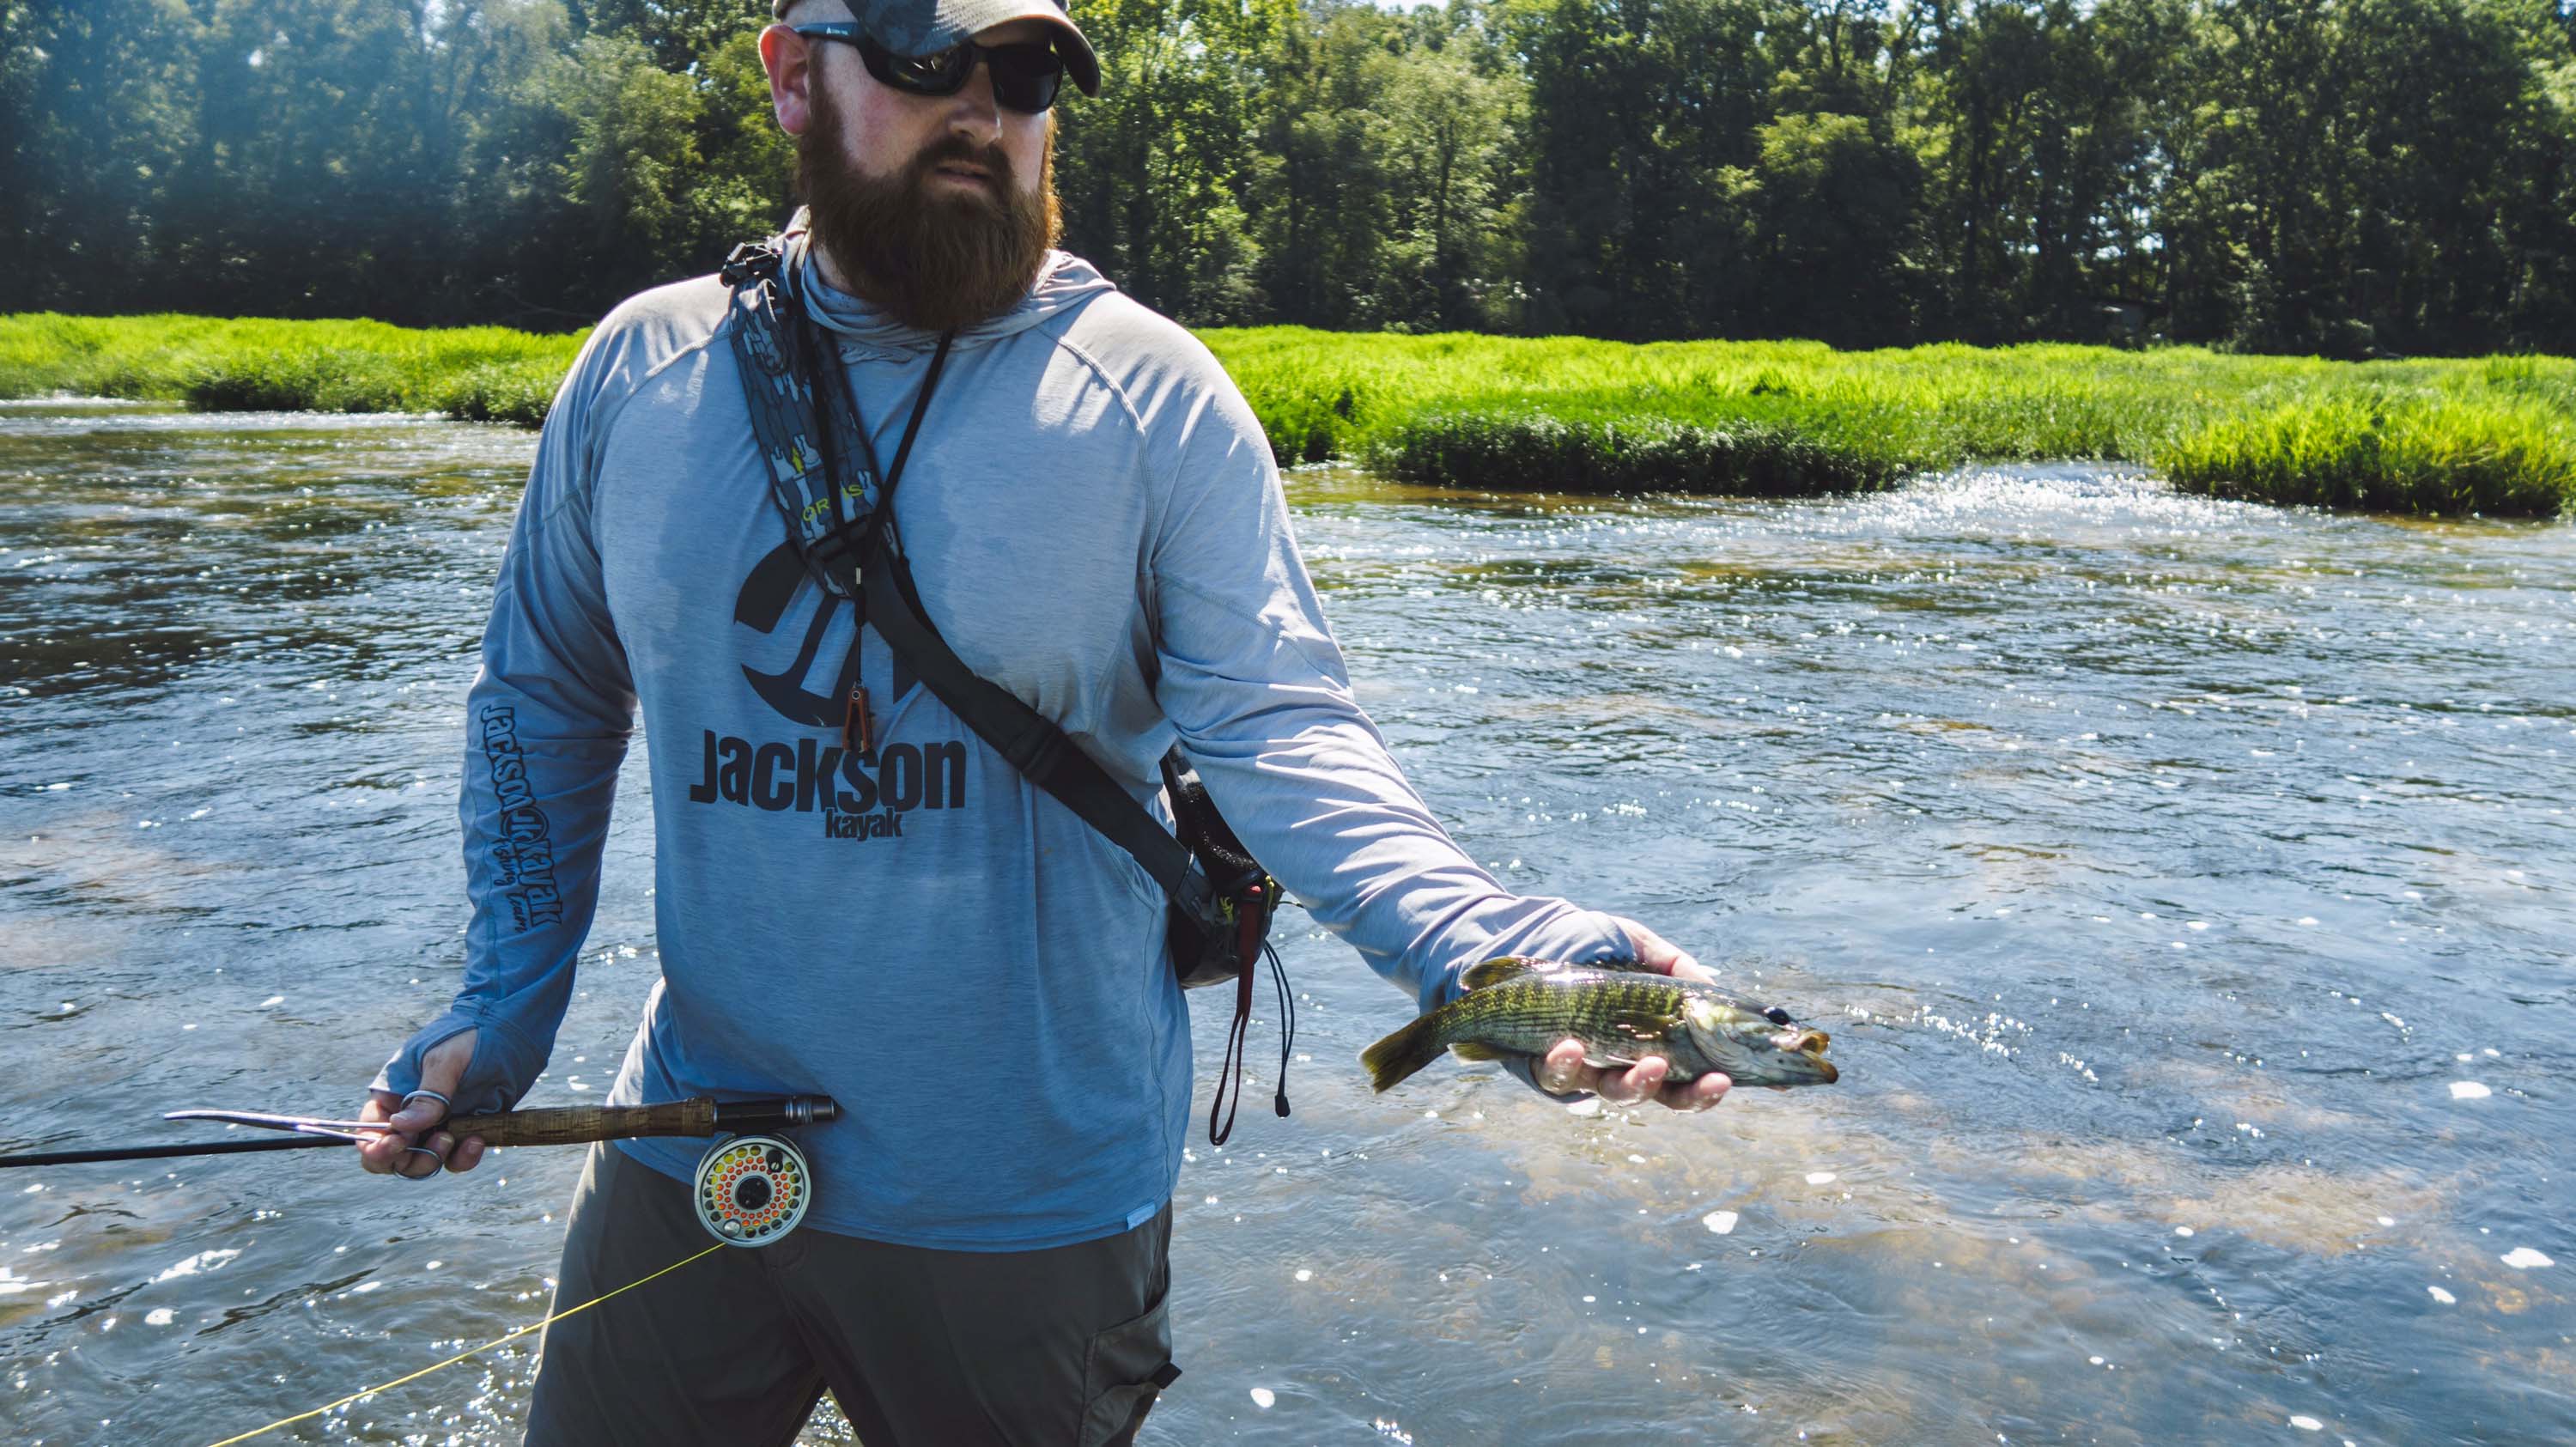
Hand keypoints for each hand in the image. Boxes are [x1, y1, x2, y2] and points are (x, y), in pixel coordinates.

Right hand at [356, 1028, 488, 1178]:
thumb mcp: (445, 1060)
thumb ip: (427, 1095)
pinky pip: (456, 1158)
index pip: (370, 1132)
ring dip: (436, 1159)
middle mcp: (411, 1116)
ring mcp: (438, 1126)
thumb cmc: (469, 1036)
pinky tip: (477, 1141)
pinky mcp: (466, 1131)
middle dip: (409, 1161)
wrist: (511, 1029)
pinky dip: (464, 1157)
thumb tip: (400, 1127)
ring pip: (424, 1163)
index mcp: (393, 1095)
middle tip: (439, 1142)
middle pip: (394, 1158)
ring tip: (459, 1137)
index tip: (398, 1143)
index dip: (377, 1147)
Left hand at [1534, 919, 1730, 1112]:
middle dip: (1674, 1095)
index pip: (1682, 1081)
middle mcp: (1618, 1063)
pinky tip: (1572, 1047)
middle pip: (1652, 1094)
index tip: (1722, 1080)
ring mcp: (1583, 1065)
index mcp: (1648, 1044)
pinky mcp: (1543, 1062)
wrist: (1539, 934)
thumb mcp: (1643, 948)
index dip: (1702, 1090)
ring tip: (1646, 1064)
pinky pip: (1554, 1075)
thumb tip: (1712, 990)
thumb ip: (1676, 967)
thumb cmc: (1597, 945)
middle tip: (1677, 1070)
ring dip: (1629, 1084)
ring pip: (1608, 1091)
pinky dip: (1565, 1065)